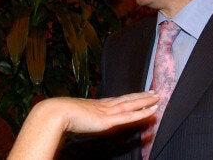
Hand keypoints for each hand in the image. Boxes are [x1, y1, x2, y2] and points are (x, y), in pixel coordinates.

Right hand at [41, 91, 159, 132]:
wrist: (55, 113)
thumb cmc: (58, 115)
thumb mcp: (70, 116)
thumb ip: (77, 118)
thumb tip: (74, 120)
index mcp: (94, 105)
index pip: (116, 101)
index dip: (127, 98)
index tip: (136, 95)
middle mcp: (103, 106)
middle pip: (126, 99)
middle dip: (140, 96)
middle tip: (153, 92)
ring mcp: (107, 112)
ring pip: (131, 104)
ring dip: (145, 101)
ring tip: (157, 98)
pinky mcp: (108, 120)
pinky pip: (129, 116)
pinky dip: (142, 113)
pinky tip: (152, 111)